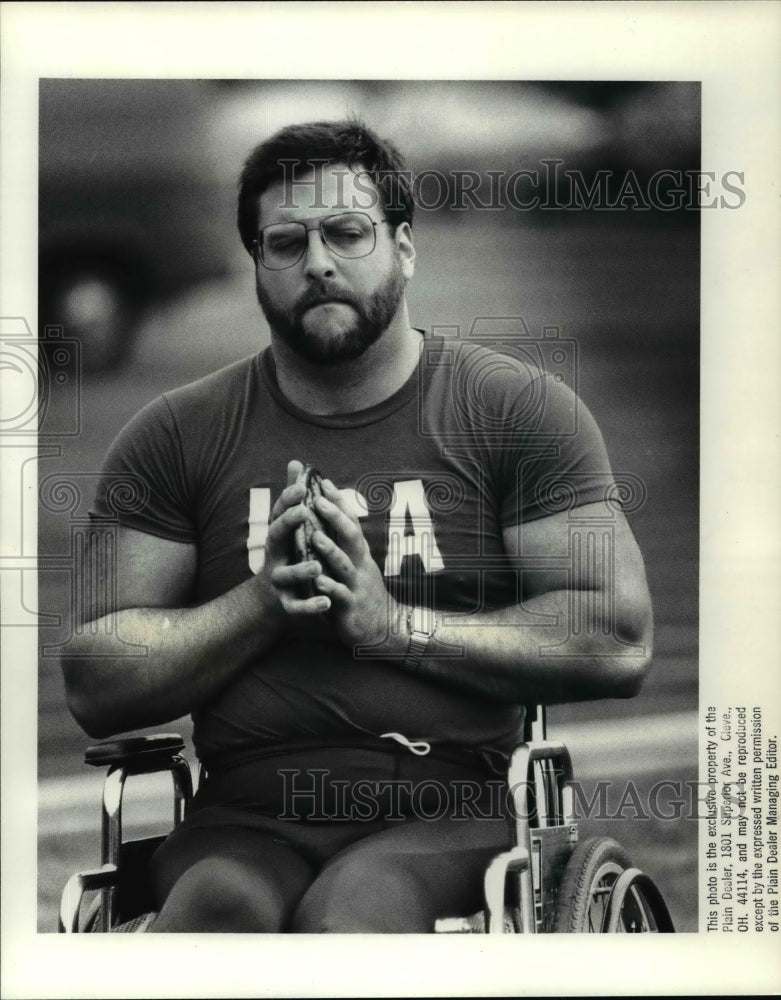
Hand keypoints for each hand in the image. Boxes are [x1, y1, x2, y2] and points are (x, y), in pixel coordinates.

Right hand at [265, 460, 331, 620]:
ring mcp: (279, 580)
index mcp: (279, 537)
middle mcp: (275, 555)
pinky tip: (326, 603)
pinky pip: (296, 606)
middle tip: (303, 512)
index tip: (301, 486)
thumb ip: (293, 499)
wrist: (271, 601)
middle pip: (275, 537)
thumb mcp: (288, 528)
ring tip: (317, 566)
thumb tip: (295, 462)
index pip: (279, 513)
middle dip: (288, 524)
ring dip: (301, 569)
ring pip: (286, 574)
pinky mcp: (286, 604)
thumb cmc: (287, 555)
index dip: (288, 500)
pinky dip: (310, 606)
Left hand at [307, 478, 404, 652]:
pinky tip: (319, 581)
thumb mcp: (357, 564)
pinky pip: (340, 596)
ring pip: (344, 565)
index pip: (350, 522)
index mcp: (359, 554)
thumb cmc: (363, 591)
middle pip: (351, 537)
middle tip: (318, 501)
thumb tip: (335, 515)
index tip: (324, 482)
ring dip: (330, 550)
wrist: (383, 627)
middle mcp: (360, 565)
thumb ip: (345, 543)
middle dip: (335, 518)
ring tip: (315, 537)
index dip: (339, 502)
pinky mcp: (350, 608)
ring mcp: (357, 585)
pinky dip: (330, 587)